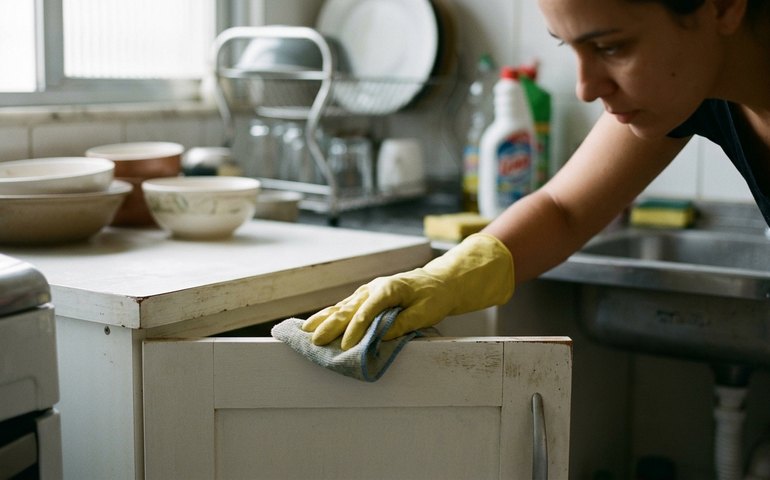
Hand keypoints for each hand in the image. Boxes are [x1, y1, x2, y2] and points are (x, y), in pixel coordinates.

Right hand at [301, 233, 514, 349]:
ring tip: (306, 331)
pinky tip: (317, 323)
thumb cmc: (434, 297)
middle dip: (330, 326)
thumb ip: (402, 324)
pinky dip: (330, 315)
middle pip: (348, 308)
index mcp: (389, 289)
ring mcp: (368, 291)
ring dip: (324, 320)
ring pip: (342, 306)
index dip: (355, 329)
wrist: (440, 282)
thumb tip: (380, 337)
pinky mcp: (367, 297)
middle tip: (314, 341)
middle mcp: (374, 288)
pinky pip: (345, 307)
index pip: (367, 311)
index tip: (345, 346)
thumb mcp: (424, 312)